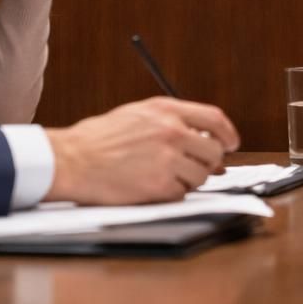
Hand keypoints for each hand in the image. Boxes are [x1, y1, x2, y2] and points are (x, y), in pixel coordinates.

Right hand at [46, 97, 240, 204]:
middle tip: (196, 167)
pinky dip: (171, 193)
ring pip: (201, 176)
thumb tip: (201, 138)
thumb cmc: (98, 139)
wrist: (72, 160)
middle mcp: (171, 132)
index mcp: (166, 110)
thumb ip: (170, 122)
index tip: (231, 143)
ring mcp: (167, 160)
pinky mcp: (160, 186)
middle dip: (209, 162)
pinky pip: (182, 193)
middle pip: (213, 151)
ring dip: (189, 180)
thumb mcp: (137, 114)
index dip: (228, 133)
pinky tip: (151, 186)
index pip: (215, 118)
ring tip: (163, 175)